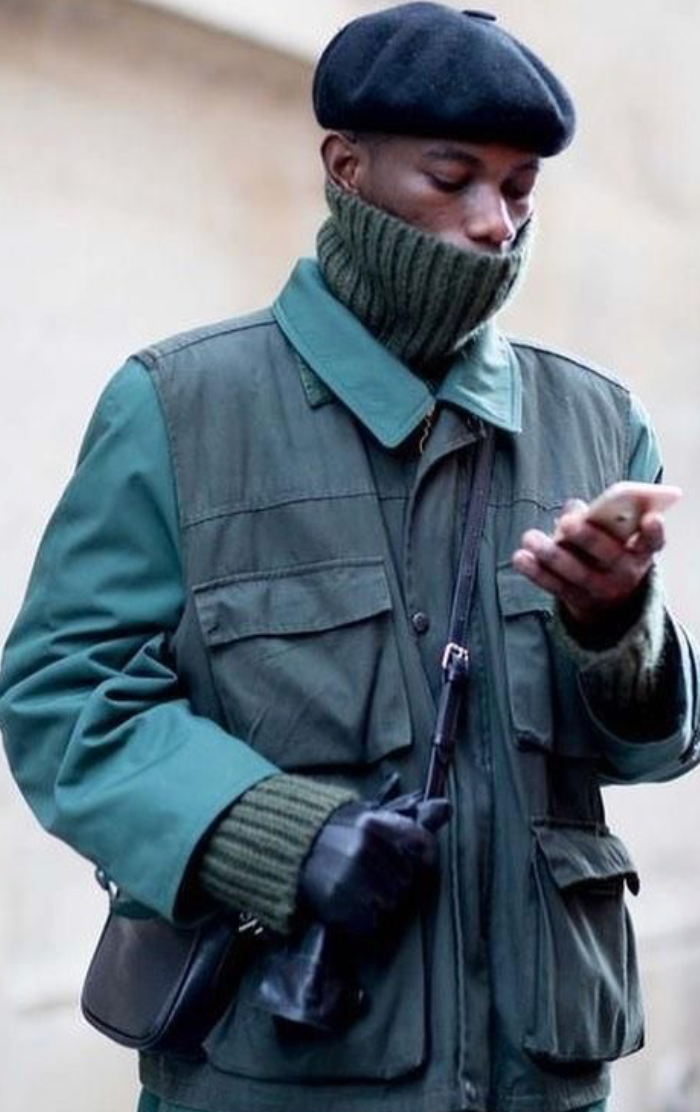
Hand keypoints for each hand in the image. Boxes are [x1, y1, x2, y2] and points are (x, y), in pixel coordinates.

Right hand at [298, 793, 449, 936]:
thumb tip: (447, 806)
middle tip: (373, 874)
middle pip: (408, 879)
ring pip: (392, 903)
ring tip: (360, 888)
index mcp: (375, 822)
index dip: (423, 857)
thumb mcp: (371, 815)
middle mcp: (365, 847)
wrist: (289, 848)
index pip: (423, 844)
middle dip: (396, 881)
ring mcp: (351, 876)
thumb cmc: (338, 831)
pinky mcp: (338, 902)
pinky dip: (364, 919)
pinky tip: (351, 903)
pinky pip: (371, 922)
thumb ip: (411, 816)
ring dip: (381, 901)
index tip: (412, 860)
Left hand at [511, 498, 665, 626]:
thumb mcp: (612, 537)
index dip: (654, 531)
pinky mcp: (577, 601)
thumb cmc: (608, 551)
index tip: (651, 517)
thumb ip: (596, 518)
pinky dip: (536, 572)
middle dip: (588, 538)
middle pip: (609, 555)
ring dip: (551, 554)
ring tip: (530, 537)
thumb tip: (573, 509)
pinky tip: (520, 558)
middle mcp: (625, 573)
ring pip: (576, 573)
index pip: (653, 541)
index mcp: (640, 552)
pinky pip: (555, 586)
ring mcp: (602, 590)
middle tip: (568, 523)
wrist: (609, 602)